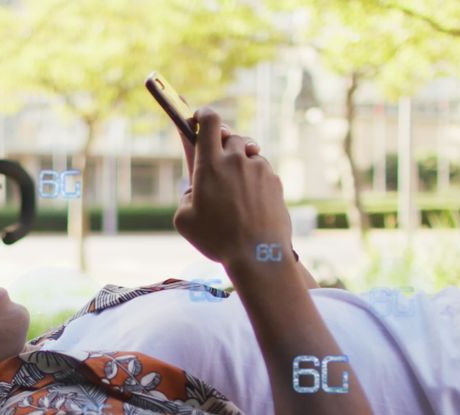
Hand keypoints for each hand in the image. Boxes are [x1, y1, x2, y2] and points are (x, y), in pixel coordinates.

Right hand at [172, 107, 291, 266]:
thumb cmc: (217, 239)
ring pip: (248, 154)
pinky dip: (255, 180)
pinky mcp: (275, 181)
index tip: (199, 118)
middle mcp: (237, 160)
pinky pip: (262, 172)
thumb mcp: (184, 220)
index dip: (203, 114)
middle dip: (223, 145)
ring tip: (234, 191)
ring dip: (240, 164)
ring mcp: (259, 169)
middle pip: (230, 135)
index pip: (210, 120)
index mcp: (211, 164)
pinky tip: (250, 203)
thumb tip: (196, 191)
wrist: (257, 255)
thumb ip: (186, 196)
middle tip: (217, 162)